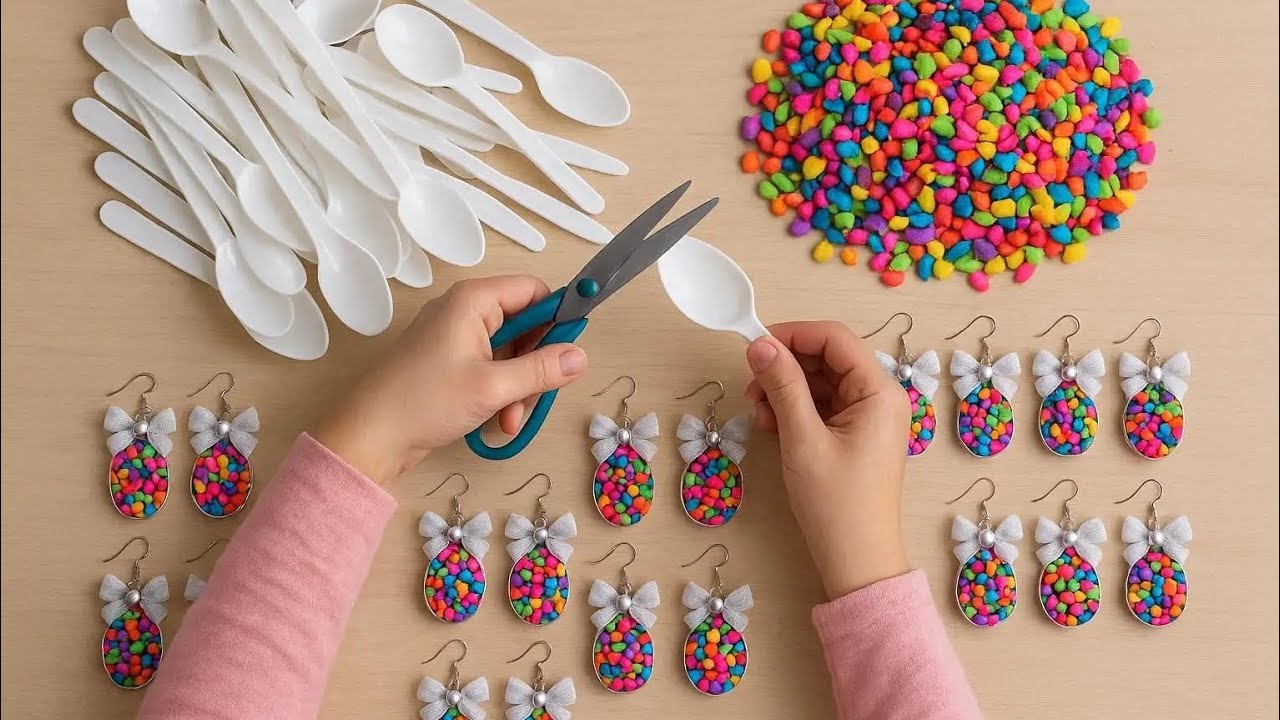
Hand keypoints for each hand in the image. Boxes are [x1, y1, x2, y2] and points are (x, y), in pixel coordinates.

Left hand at [314, 276, 588, 483]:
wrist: (371, 435)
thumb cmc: (426, 401)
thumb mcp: (494, 387)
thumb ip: (541, 369)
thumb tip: (581, 356)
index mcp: (474, 300)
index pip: (533, 291)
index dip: (556, 318)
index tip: (569, 351)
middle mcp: (465, 310)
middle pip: (525, 325)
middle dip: (535, 364)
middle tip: (536, 396)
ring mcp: (455, 337)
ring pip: (510, 352)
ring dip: (519, 387)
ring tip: (510, 419)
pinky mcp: (449, 362)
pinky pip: (491, 368)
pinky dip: (500, 393)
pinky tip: (497, 422)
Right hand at [745, 321, 909, 598]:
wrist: (857, 561)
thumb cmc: (835, 504)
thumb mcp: (802, 439)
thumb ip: (782, 386)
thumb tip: (760, 345)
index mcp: (879, 392)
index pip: (834, 339)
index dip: (792, 334)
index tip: (754, 347)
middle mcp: (880, 397)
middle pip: (827, 358)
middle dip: (785, 366)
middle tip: (751, 387)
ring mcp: (869, 417)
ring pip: (821, 382)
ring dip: (786, 390)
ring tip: (759, 414)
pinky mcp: (856, 435)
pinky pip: (823, 406)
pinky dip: (795, 409)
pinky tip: (772, 426)